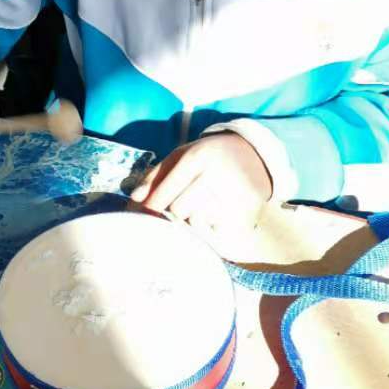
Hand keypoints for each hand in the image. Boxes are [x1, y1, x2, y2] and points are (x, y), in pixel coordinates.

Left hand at [130, 133, 271, 241]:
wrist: (254, 155)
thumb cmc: (208, 157)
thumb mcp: (181, 155)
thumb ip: (155, 175)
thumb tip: (135, 199)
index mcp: (197, 158)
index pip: (164, 194)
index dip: (150, 209)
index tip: (142, 217)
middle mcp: (216, 176)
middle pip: (178, 211)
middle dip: (174, 211)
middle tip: (184, 204)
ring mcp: (233, 197)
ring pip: (196, 223)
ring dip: (193, 219)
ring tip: (204, 204)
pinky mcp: (245, 215)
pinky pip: (215, 232)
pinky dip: (211, 228)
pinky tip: (217, 213)